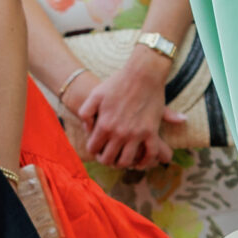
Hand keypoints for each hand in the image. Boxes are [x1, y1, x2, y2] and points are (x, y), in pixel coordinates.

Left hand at [73, 49, 172, 169]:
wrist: (143, 73)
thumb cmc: (117, 82)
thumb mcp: (95, 94)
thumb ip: (85, 113)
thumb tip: (88, 129)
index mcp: (104, 125)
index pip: (93, 149)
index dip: (93, 150)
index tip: (97, 147)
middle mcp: (119, 133)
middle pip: (108, 159)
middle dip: (105, 159)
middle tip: (108, 155)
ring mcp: (136, 134)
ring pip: (126, 161)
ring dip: (122, 163)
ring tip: (121, 158)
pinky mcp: (151, 132)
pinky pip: (149, 154)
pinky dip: (144, 162)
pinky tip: (139, 162)